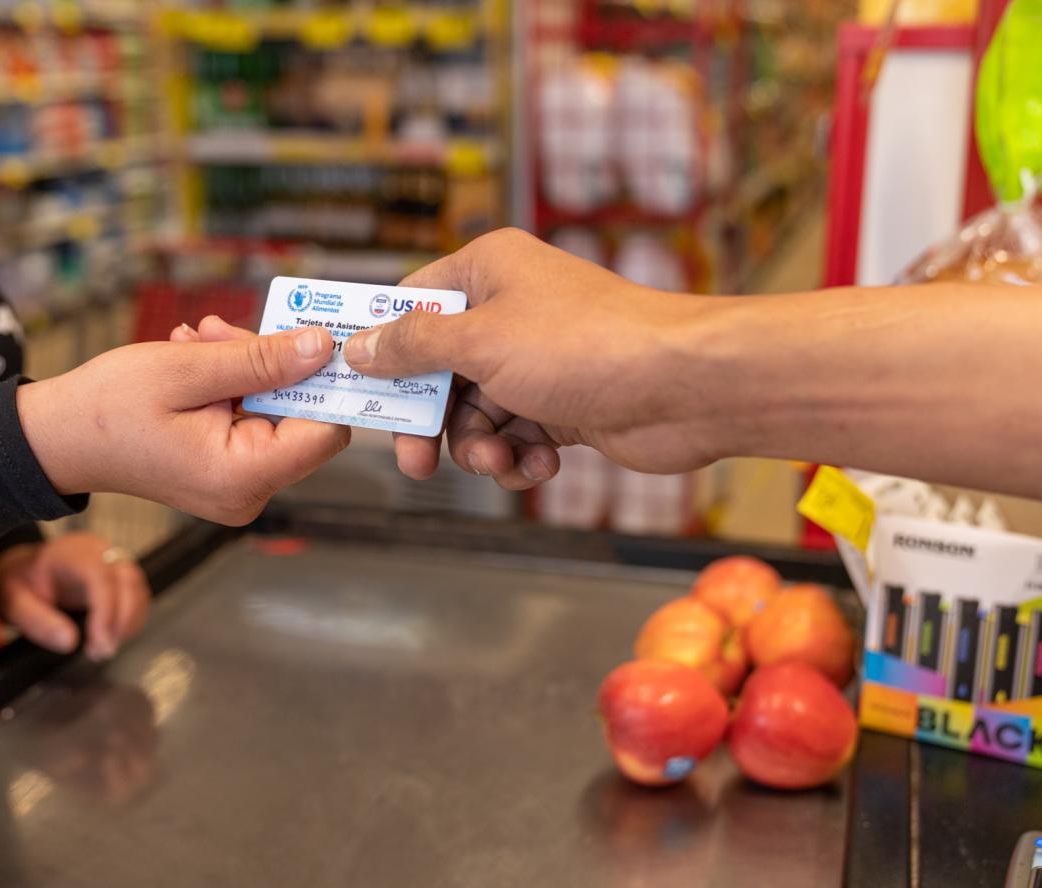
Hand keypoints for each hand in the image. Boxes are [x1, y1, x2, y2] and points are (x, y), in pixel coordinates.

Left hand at [0, 532, 150, 659]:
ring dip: (128, 623)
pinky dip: (131, 619)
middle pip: (128, 582)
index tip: (99, 642)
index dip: (106, 611)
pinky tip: (113, 635)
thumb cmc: (18, 582)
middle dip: (121, 621)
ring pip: (137, 589)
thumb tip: (70, 642)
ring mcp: (113, 560)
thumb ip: (38, 622)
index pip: (100, 577)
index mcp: (72, 552)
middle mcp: (98, 551)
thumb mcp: (14, 603)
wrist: (24, 570)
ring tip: (104, 647)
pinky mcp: (120, 574)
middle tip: (102, 651)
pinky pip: (138, 595)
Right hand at [17, 325, 350, 525]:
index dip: (323, 383)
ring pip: (273, 412)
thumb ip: (260, 360)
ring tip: (197, 341)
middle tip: (219, 330)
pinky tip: (197, 360)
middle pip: (298, 417)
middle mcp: (250, 492)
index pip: (325, 431)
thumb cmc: (108, 407)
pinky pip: (250, 421)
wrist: (58, 438)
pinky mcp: (230, 474)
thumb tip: (322, 348)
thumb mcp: (186, 369)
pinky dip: (231, 386)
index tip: (307, 338)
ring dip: (244, 369)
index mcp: (243, 475)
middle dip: (269, 366)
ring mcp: (240, 487)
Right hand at [342, 228, 728, 488]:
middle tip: (415, 463)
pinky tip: (540, 463)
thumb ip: (415, 347)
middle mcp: (510, 310)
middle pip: (439, 370)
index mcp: (487, 271)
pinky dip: (520, 456)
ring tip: (501, 461)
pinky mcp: (563, 403)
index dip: (381, 347)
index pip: (411, 304)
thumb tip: (360, 347)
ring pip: (477, 412)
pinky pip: (517, 435)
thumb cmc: (586, 345)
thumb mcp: (482, 342)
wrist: (686, 387)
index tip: (355, 389)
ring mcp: (537, 360)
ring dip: (481, 446)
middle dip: (432, 420)